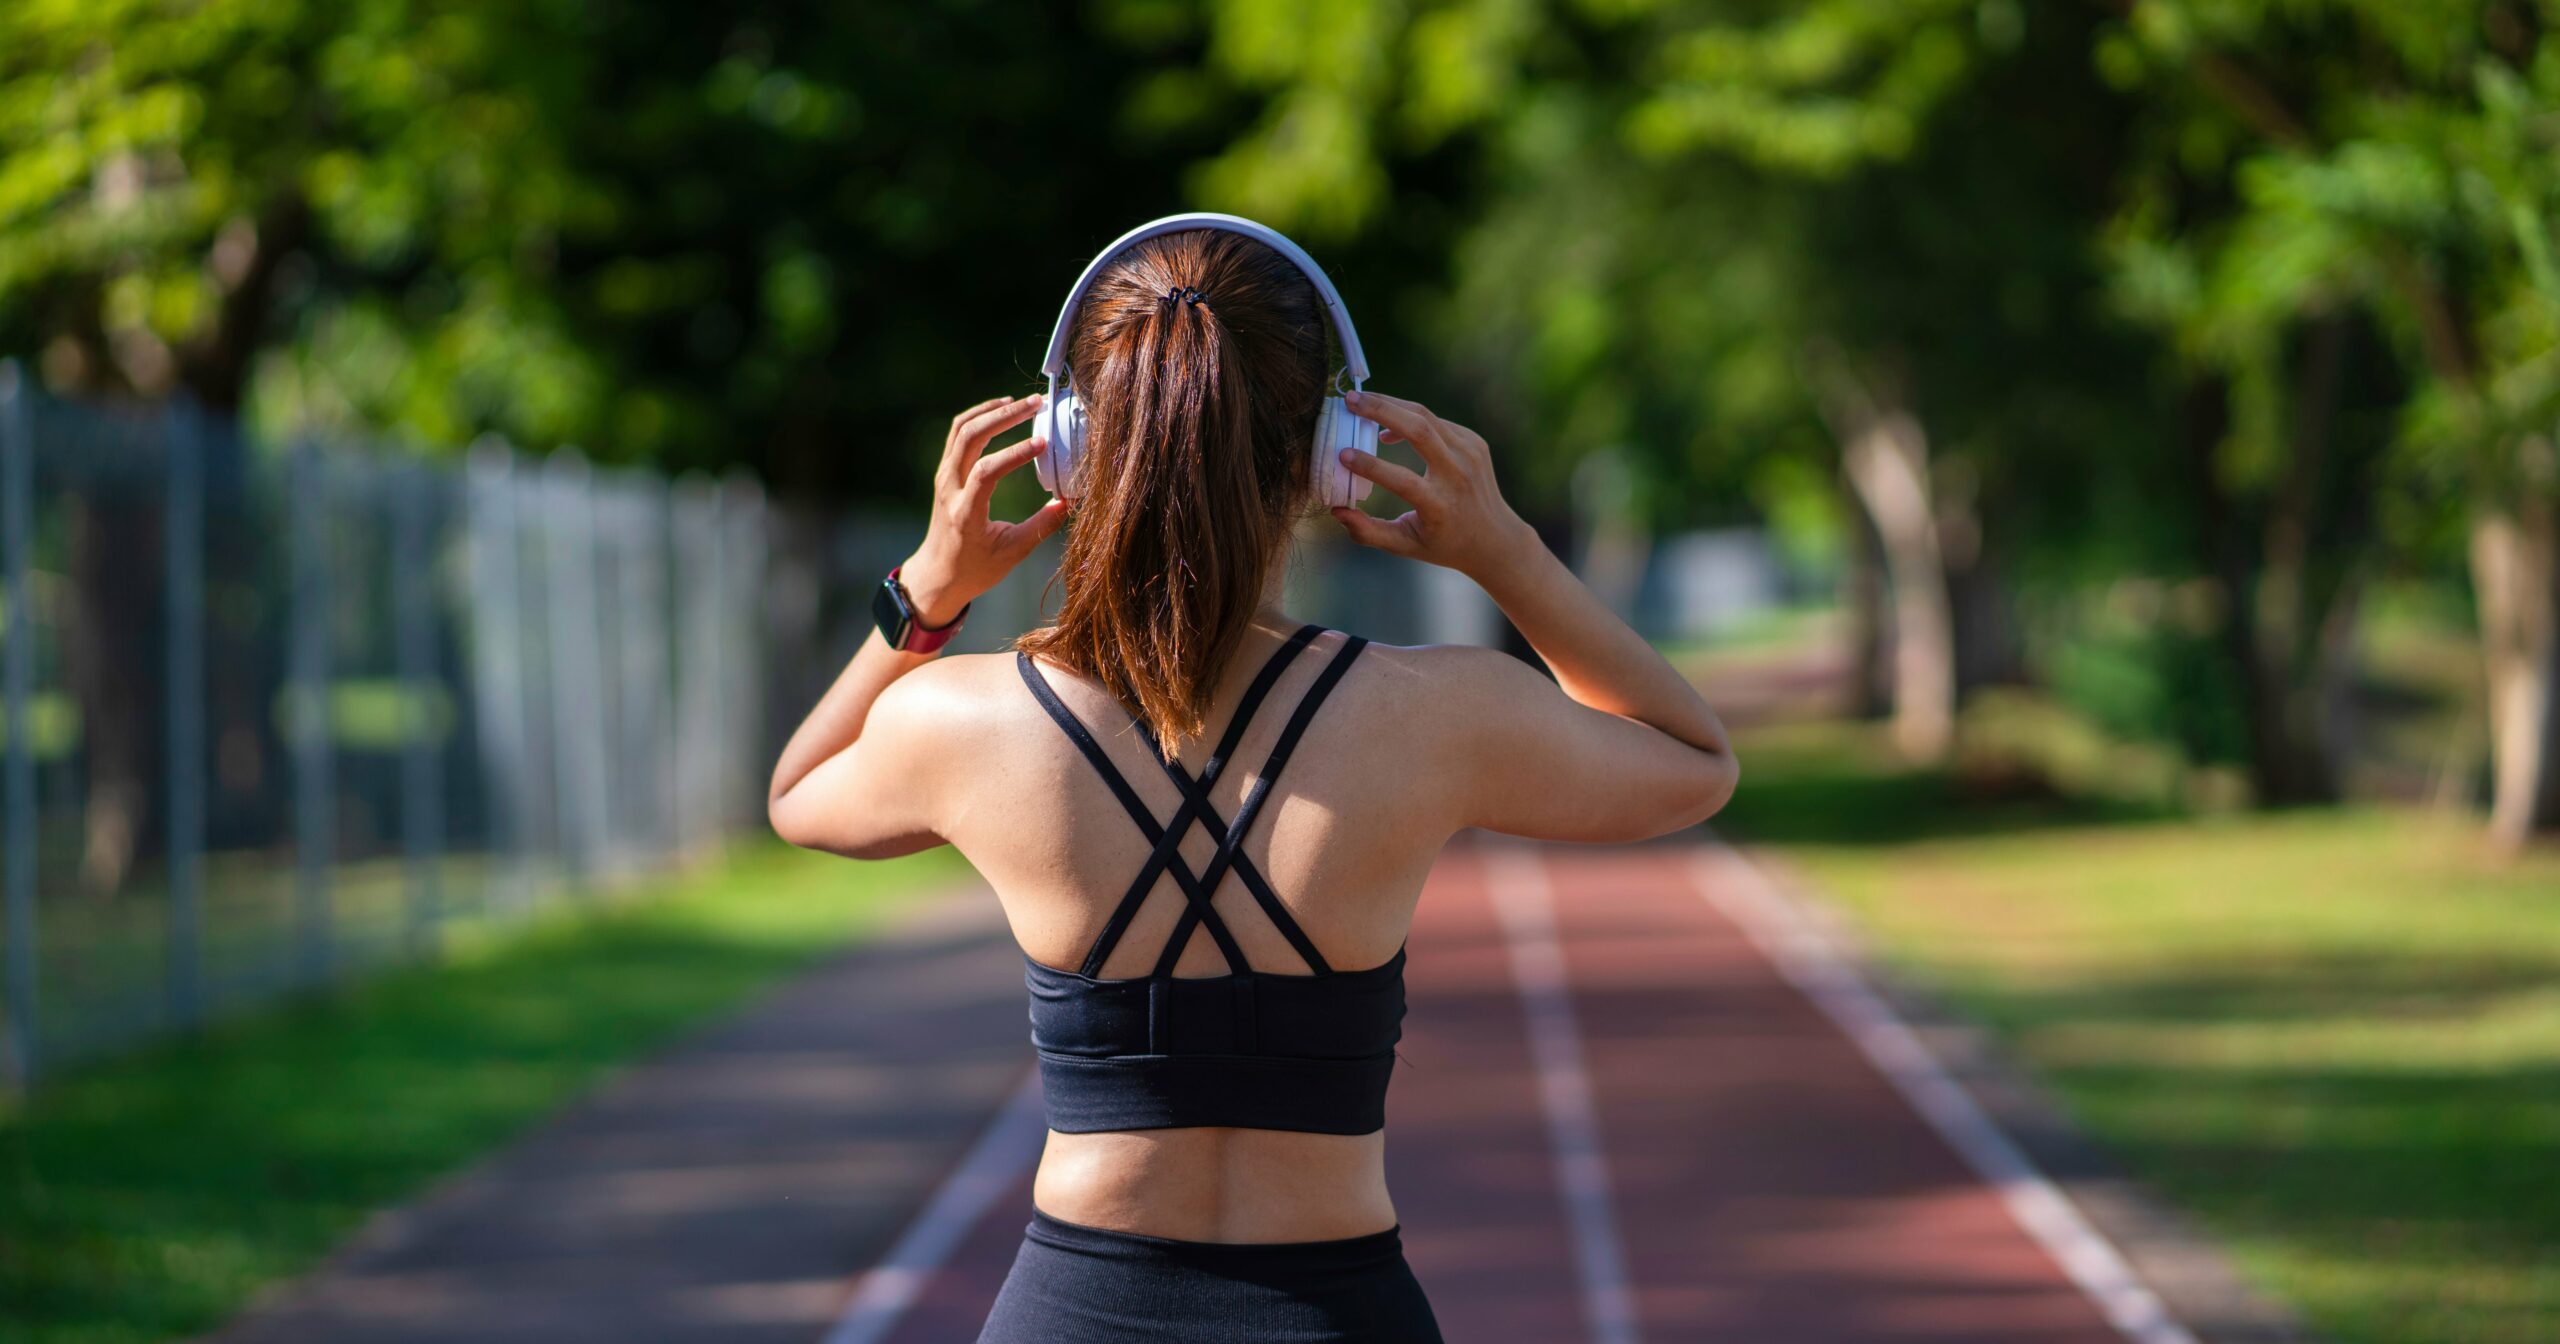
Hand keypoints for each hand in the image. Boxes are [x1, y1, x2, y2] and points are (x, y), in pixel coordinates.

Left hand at [898, 393, 1069, 627]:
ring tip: (1021, 402)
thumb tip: (1070, 501)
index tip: (1043, 443)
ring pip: (961, 428)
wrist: (937, 574)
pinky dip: (980, 417)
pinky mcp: (944, 472)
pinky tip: (1002, 410)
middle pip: (970, 437)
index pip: (986, 471)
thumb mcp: (1013, 553)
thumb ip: (1042, 526)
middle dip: (1005, 416)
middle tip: (1036, 404)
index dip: (1015, 453)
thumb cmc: (976, 569)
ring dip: (992, 411)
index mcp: (965, 513)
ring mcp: (943, 477)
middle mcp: (949, 489)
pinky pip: (958, 433)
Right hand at [1330, 390, 1536, 581]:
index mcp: (1440, 505)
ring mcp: (1470, 454)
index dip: (1371, 466)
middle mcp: (1458, 475)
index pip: (1402, 480)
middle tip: (1348, 400)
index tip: (1342, 454)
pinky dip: (1409, 418)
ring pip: (1425, 416)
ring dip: (1390, 404)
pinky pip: (1436, 422)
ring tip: (1359, 400)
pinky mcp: (1474, 441)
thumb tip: (1337, 510)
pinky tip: (1390, 427)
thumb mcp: (1404, 545)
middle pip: (1419, 430)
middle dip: (1381, 410)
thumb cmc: (1443, 544)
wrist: (1495, 537)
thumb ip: (1368, 532)